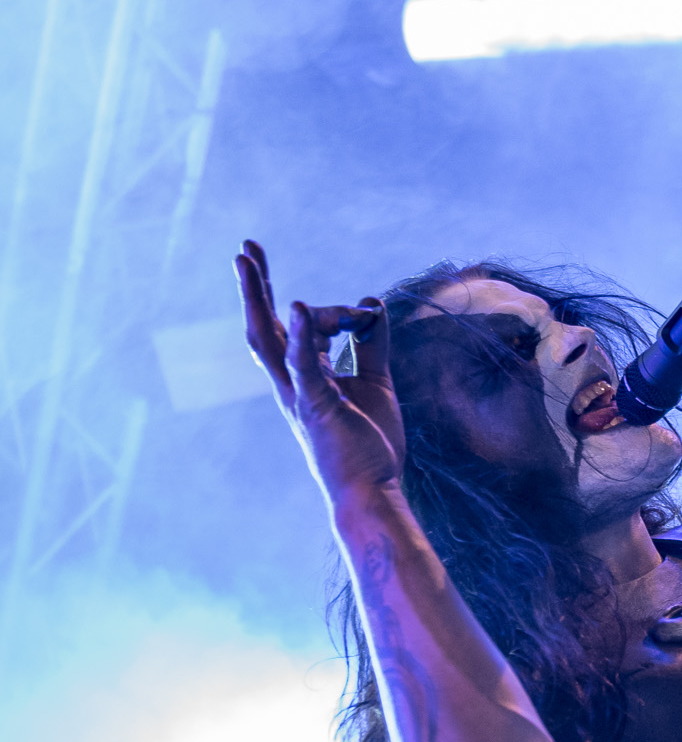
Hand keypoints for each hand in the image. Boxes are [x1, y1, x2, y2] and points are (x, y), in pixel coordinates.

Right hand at [236, 239, 405, 506]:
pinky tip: (298, 307)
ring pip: (268, 339)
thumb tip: (373, 304)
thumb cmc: (369, 444)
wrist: (372, 491)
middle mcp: (293, 383)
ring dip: (255, 298)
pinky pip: (303, 366)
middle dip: (254, 288)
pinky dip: (301, 335)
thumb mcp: (375, 383)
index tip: (363, 307)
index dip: (317, 306)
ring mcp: (298, 394)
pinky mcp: (314, 406)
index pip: (297, 329)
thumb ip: (372, 343)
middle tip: (245, 250)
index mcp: (306, 377)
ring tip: (247, 262)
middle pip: (264, 326)